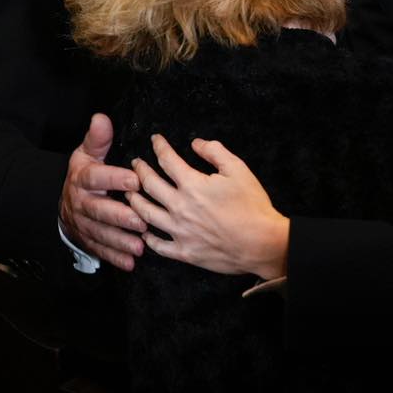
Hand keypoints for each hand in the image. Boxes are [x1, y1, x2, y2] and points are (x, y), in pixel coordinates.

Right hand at [59, 114, 145, 270]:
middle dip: (119, 217)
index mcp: (82, 178)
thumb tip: (101, 118)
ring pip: (99, 233)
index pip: (96, 177)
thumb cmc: (85, 173)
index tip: (135, 180)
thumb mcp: (87, 153)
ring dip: (119, 241)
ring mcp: (82, 223)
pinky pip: (99, 250)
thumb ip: (97, 139)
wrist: (61, 201)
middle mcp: (80, 202)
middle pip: (98, 210)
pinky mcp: (86, 240)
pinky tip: (130, 263)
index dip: (114, 178)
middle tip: (141, 221)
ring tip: (139, 246)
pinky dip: (114, 258)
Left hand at [129, 135, 289, 279]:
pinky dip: (148, 238)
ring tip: (130, 194)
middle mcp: (180, 207)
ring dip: (134, 201)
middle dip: (139, 170)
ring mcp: (180, 232)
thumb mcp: (239, 169)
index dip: (159, 147)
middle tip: (135, 164)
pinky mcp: (185, 252)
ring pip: (146, 214)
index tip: (155, 140)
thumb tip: (196, 143)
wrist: (263, 243)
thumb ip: (215, 152)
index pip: (167, 160)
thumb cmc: (253, 205)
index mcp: (193, 185)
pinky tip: (144, 232)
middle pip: (149, 185)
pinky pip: (158, 245)